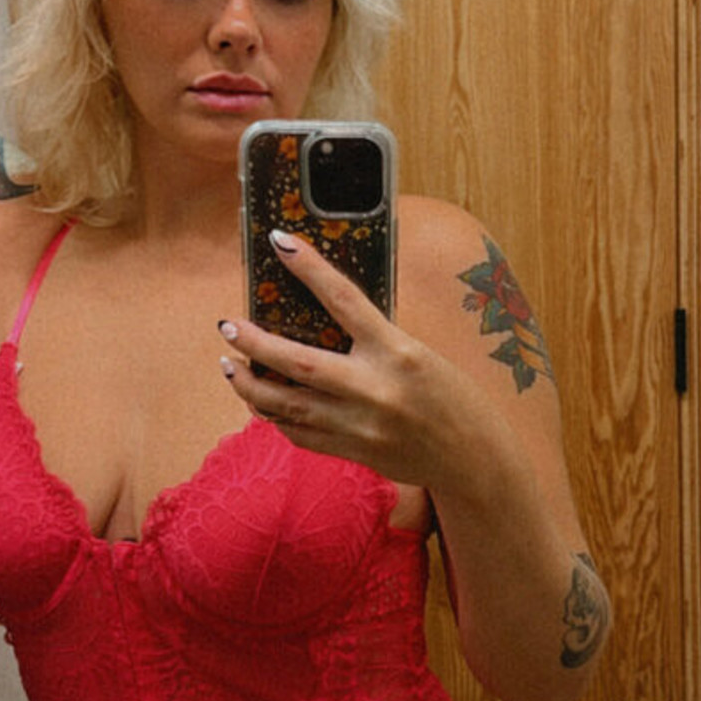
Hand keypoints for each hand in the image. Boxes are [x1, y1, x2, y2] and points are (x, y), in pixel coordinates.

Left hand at [217, 229, 483, 489]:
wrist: (473, 458)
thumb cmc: (452, 398)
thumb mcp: (420, 355)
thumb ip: (376, 341)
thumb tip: (326, 320)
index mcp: (398, 352)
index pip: (343, 299)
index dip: (308, 267)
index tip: (280, 242)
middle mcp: (374, 389)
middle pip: (296, 362)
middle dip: (254, 342)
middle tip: (228, 326)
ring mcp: (360, 426)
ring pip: (286, 404)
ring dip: (250, 384)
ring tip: (230, 366)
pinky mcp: (352, 451)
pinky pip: (299, 433)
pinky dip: (275, 416)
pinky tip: (262, 402)